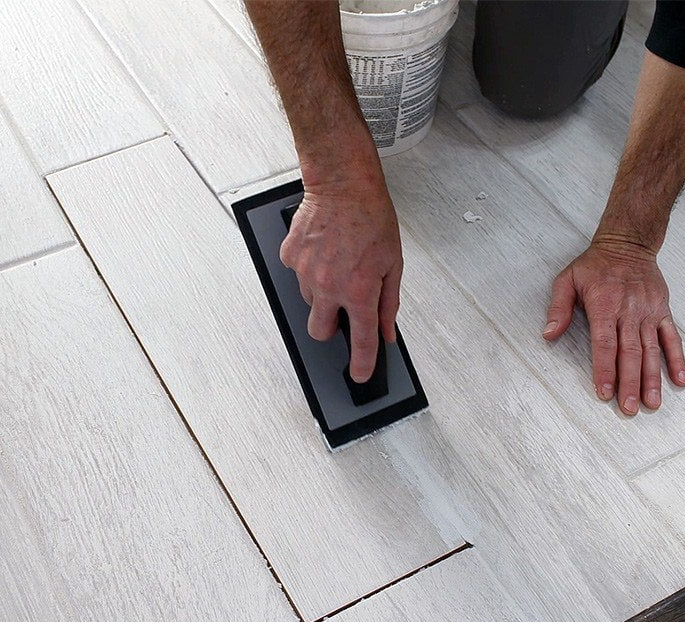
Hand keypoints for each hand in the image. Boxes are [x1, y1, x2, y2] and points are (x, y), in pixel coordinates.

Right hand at [280, 174, 402, 382]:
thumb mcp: (393, 263)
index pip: (362, 340)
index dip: (362, 364)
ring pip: (308, 301)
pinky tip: (323, 251)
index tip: (360, 374)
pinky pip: (297, 275)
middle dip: (330, 328)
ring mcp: (305, 272)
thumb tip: (387, 329)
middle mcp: (329, 286)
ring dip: (321, 293)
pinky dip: (309, 269)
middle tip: (342, 309)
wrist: (343, 184)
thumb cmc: (370, 217)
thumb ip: (389, 302)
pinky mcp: (290, 257)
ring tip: (336, 264)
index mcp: (360, 291)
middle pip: (320, 331)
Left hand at [542, 238, 684, 414]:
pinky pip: (673, 338)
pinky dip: (677, 360)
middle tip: (630, 408)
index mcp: (605, 306)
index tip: (604, 392)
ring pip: (652, 351)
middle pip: (630, 353)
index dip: (605, 369)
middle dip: (630, 383)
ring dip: (653, 378)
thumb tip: (548, 334)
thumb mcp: (567, 279)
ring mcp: (650, 313)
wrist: (628, 244)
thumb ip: (558, 308)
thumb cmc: (594, 265)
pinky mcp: (663, 311)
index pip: (605, 344)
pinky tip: (679, 381)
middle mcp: (630, 312)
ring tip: (652, 403)